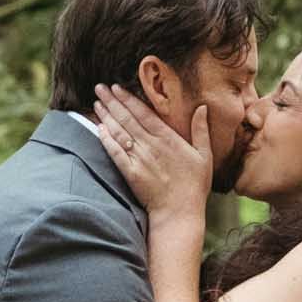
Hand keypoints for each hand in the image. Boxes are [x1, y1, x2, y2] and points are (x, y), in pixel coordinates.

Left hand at [94, 83, 212, 217]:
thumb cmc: (194, 186)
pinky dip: (106, 139)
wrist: (180, 213)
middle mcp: (151, 145)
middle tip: (100, 88)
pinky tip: (99, 128)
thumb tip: (202, 107)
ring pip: (119, 132)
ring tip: (97, 103)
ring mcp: (139, 159)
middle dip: (112, 102)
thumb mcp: (205, 156)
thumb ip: (201, 130)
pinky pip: (115, 153)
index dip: (128, 99)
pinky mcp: (130, 173)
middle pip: (127, 118)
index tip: (117, 88)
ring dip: (106, 116)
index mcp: (168, 138)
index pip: (143, 113)